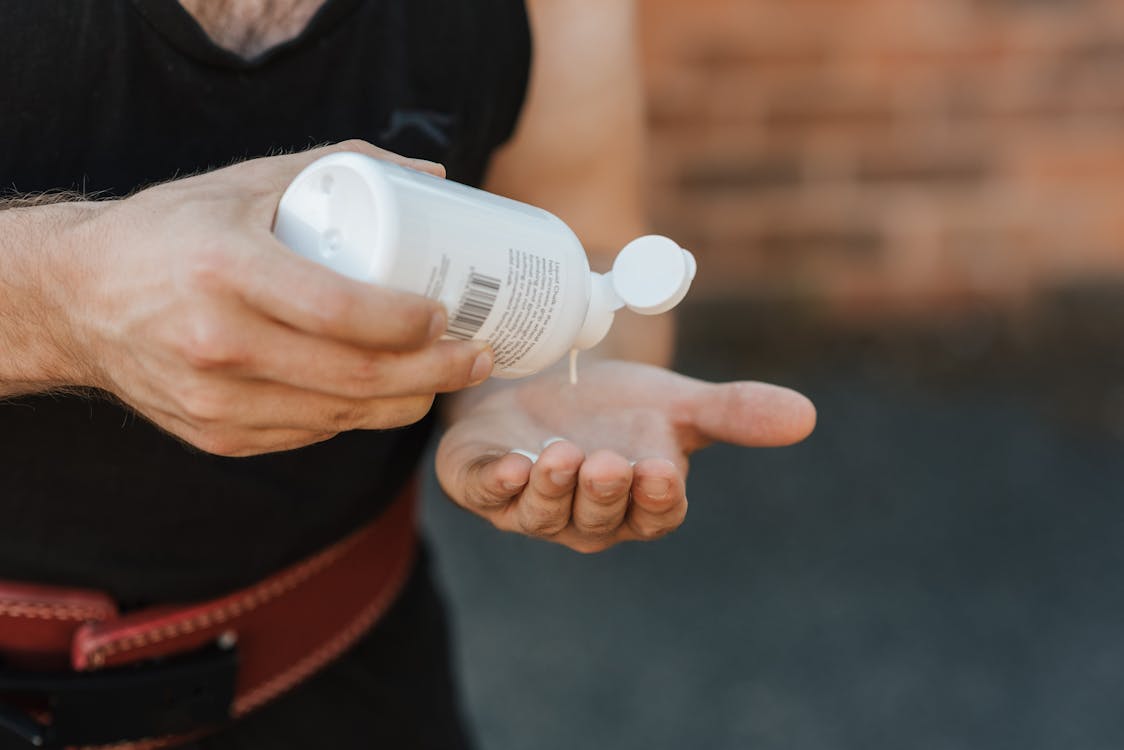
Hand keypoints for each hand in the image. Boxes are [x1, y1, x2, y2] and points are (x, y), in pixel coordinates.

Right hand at [59, 141, 493, 455]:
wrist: (78, 300)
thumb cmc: (173, 230)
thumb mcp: (246, 182)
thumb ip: (340, 168)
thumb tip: (437, 179)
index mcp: (226, 270)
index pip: (340, 311)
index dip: (408, 322)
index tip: (449, 312)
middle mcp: (217, 344)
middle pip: (356, 376)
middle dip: (436, 373)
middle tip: (478, 356)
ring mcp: (215, 401)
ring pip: (342, 416)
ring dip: (409, 402)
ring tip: (448, 376)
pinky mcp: (217, 436)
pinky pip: (311, 433)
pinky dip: (359, 416)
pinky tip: (386, 394)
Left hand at [436, 360, 815, 552]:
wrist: (544, 381)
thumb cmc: (614, 406)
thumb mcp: (675, 402)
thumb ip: (733, 412)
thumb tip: (806, 415)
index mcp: (636, 503)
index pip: (654, 514)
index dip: (657, 500)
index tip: (661, 473)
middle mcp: (584, 515)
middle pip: (597, 519)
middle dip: (602, 494)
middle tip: (609, 463)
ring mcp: (529, 504)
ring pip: (542, 513)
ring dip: (551, 489)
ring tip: (561, 458)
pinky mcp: (481, 482)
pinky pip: (486, 494)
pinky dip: (494, 484)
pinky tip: (508, 464)